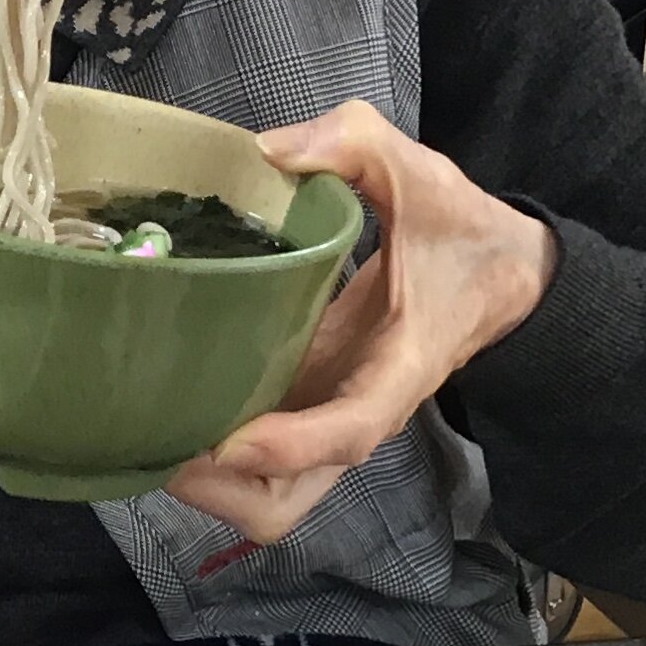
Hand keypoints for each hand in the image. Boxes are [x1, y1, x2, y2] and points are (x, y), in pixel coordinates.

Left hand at [165, 102, 556, 543]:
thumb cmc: (463, 234)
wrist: (501, 275)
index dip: (290, 444)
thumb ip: (356, 144)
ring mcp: (328, 418)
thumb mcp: (422, 173)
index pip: (351, 430)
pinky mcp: (308, 407)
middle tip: (155, 434)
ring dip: (204, 482)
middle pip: (287, 501)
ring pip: (264, 496)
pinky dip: (207, 452)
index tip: (228, 440)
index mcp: (401, 367)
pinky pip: (254, 460)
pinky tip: (162, 405)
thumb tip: (268, 151)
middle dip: (220, 490)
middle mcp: (358, 412)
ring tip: (144, 426)